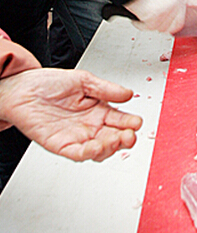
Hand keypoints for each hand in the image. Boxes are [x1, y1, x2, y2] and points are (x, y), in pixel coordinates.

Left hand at [0, 68, 141, 161]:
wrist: (22, 90)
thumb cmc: (49, 83)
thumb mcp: (83, 80)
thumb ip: (106, 89)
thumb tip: (128, 94)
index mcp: (98, 109)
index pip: (120, 119)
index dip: (130, 122)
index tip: (137, 122)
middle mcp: (89, 125)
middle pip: (113, 137)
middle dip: (124, 138)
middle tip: (130, 135)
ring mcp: (76, 136)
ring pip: (99, 149)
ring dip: (110, 147)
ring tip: (116, 140)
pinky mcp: (61, 145)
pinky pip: (78, 153)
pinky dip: (89, 152)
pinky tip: (97, 147)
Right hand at [124, 0, 186, 33]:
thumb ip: (171, 2)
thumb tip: (170, 15)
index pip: (182, 19)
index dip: (171, 23)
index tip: (165, 23)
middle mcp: (176, 4)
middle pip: (172, 27)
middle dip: (161, 25)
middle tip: (152, 18)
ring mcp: (166, 11)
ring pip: (158, 28)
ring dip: (149, 23)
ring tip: (143, 10)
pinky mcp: (154, 17)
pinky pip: (146, 27)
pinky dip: (139, 23)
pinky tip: (137, 12)